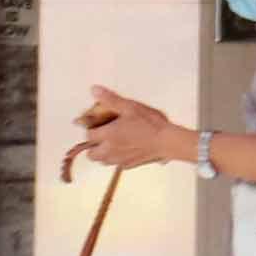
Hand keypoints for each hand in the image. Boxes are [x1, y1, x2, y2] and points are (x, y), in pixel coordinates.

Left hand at [69, 85, 193, 174]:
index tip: (99, 125)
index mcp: (107, 135)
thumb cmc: (149, 123)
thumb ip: (111, 99)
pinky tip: (128, 148)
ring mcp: (118, 160)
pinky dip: (118, 158)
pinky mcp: (128, 165)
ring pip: (103, 161)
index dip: (92, 129)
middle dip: (93, 146)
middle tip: (103, 136)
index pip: (88, 136)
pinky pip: (117, 164)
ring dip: (104, 153)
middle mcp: (109, 150)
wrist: (167, 141)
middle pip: (91, 154)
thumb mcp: (130, 107)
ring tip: (114, 143)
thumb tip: (94, 90)